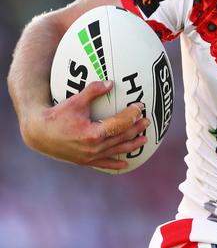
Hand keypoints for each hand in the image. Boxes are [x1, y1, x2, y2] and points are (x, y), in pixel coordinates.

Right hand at [23, 80, 149, 170]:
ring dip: (132, 144)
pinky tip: (125, 164)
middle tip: (147, 121)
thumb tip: (110, 83)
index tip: (140, 107)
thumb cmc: (57, 115)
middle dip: (136, 129)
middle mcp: (93, 148)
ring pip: (116, 150)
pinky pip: (104, 163)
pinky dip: (115, 163)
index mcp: (93, 134)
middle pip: (122, 137)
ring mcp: (90, 157)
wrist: (38, 133)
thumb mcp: (75, 101)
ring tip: (144, 139)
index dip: (132, 115)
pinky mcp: (84, 161)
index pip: (120, 124)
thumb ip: (93, 91)